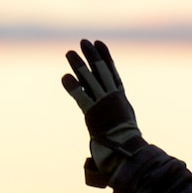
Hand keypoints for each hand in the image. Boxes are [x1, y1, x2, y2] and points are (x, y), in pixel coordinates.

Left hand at [61, 38, 147, 187]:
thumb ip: (116, 110)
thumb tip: (111, 108)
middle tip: (83, 42)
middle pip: (101, 71)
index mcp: (120, 97)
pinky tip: (65, 77)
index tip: (99, 43)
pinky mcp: (93, 113)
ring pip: (90, 80)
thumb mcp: (124, 122)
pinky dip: (73, 87)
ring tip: (70, 53)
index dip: (105, 56)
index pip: (112, 72)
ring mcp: (102, 103)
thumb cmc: (126, 140)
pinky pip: (81, 97)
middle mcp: (111, 97)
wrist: (126, 150)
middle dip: (92, 56)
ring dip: (79, 66)